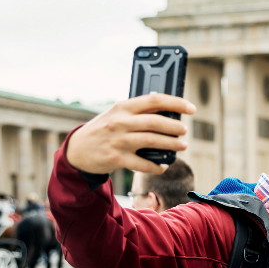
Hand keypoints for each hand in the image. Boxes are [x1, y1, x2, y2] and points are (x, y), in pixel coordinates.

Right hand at [66, 94, 195, 173]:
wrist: (78, 150)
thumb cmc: (104, 130)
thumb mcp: (117, 115)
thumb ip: (138, 113)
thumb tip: (169, 114)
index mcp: (123, 107)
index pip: (154, 100)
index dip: (176, 103)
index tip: (191, 108)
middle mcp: (121, 122)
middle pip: (155, 122)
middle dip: (175, 127)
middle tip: (185, 131)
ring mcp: (119, 140)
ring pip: (152, 141)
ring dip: (171, 145)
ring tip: (182, 146)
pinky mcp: (117, 158)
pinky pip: (143, 164)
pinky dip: (157, 167)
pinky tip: (163, 166)